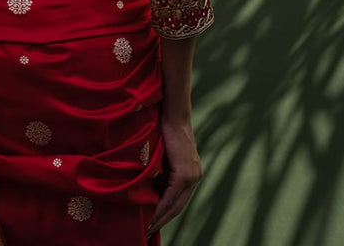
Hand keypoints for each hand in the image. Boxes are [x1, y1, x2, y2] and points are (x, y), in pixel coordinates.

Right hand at [146, 116, 201, 237]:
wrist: (172, 112)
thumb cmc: (164, 128)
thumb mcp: (163, 154)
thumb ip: (161, 170)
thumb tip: (149, 186)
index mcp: (191, 173)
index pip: (177, 200)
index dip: (165, 214)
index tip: (152, 224)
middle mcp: (195, 176)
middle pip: (177, 206)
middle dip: (162, 220)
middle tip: (148, 232)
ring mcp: (192, 175)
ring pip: (175, 204)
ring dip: (161, 217)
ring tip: (148, 228)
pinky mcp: (185, 172)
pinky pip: (172, 195)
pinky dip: (161, 206)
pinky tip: (152, 215)